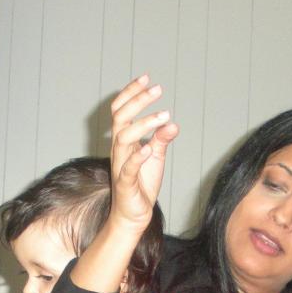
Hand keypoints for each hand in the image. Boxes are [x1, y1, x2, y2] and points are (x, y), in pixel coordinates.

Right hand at [108, 73, 178, 234]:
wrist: (133, 214)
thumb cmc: (142, 183)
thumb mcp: (156, 157)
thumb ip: (161, 139)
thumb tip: (173, 123)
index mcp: (124, 141)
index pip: (121, 110)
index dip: (131, 93)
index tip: (146, 78)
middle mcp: (119, 150)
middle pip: (120, 118)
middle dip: (138, 101)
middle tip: (157, 89)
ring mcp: (120, 165)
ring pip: (123, 138)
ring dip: (143, 124)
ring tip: (163, 116)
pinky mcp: (125, 183)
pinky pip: (127, 167)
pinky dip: (137, 156)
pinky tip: (149, 147)